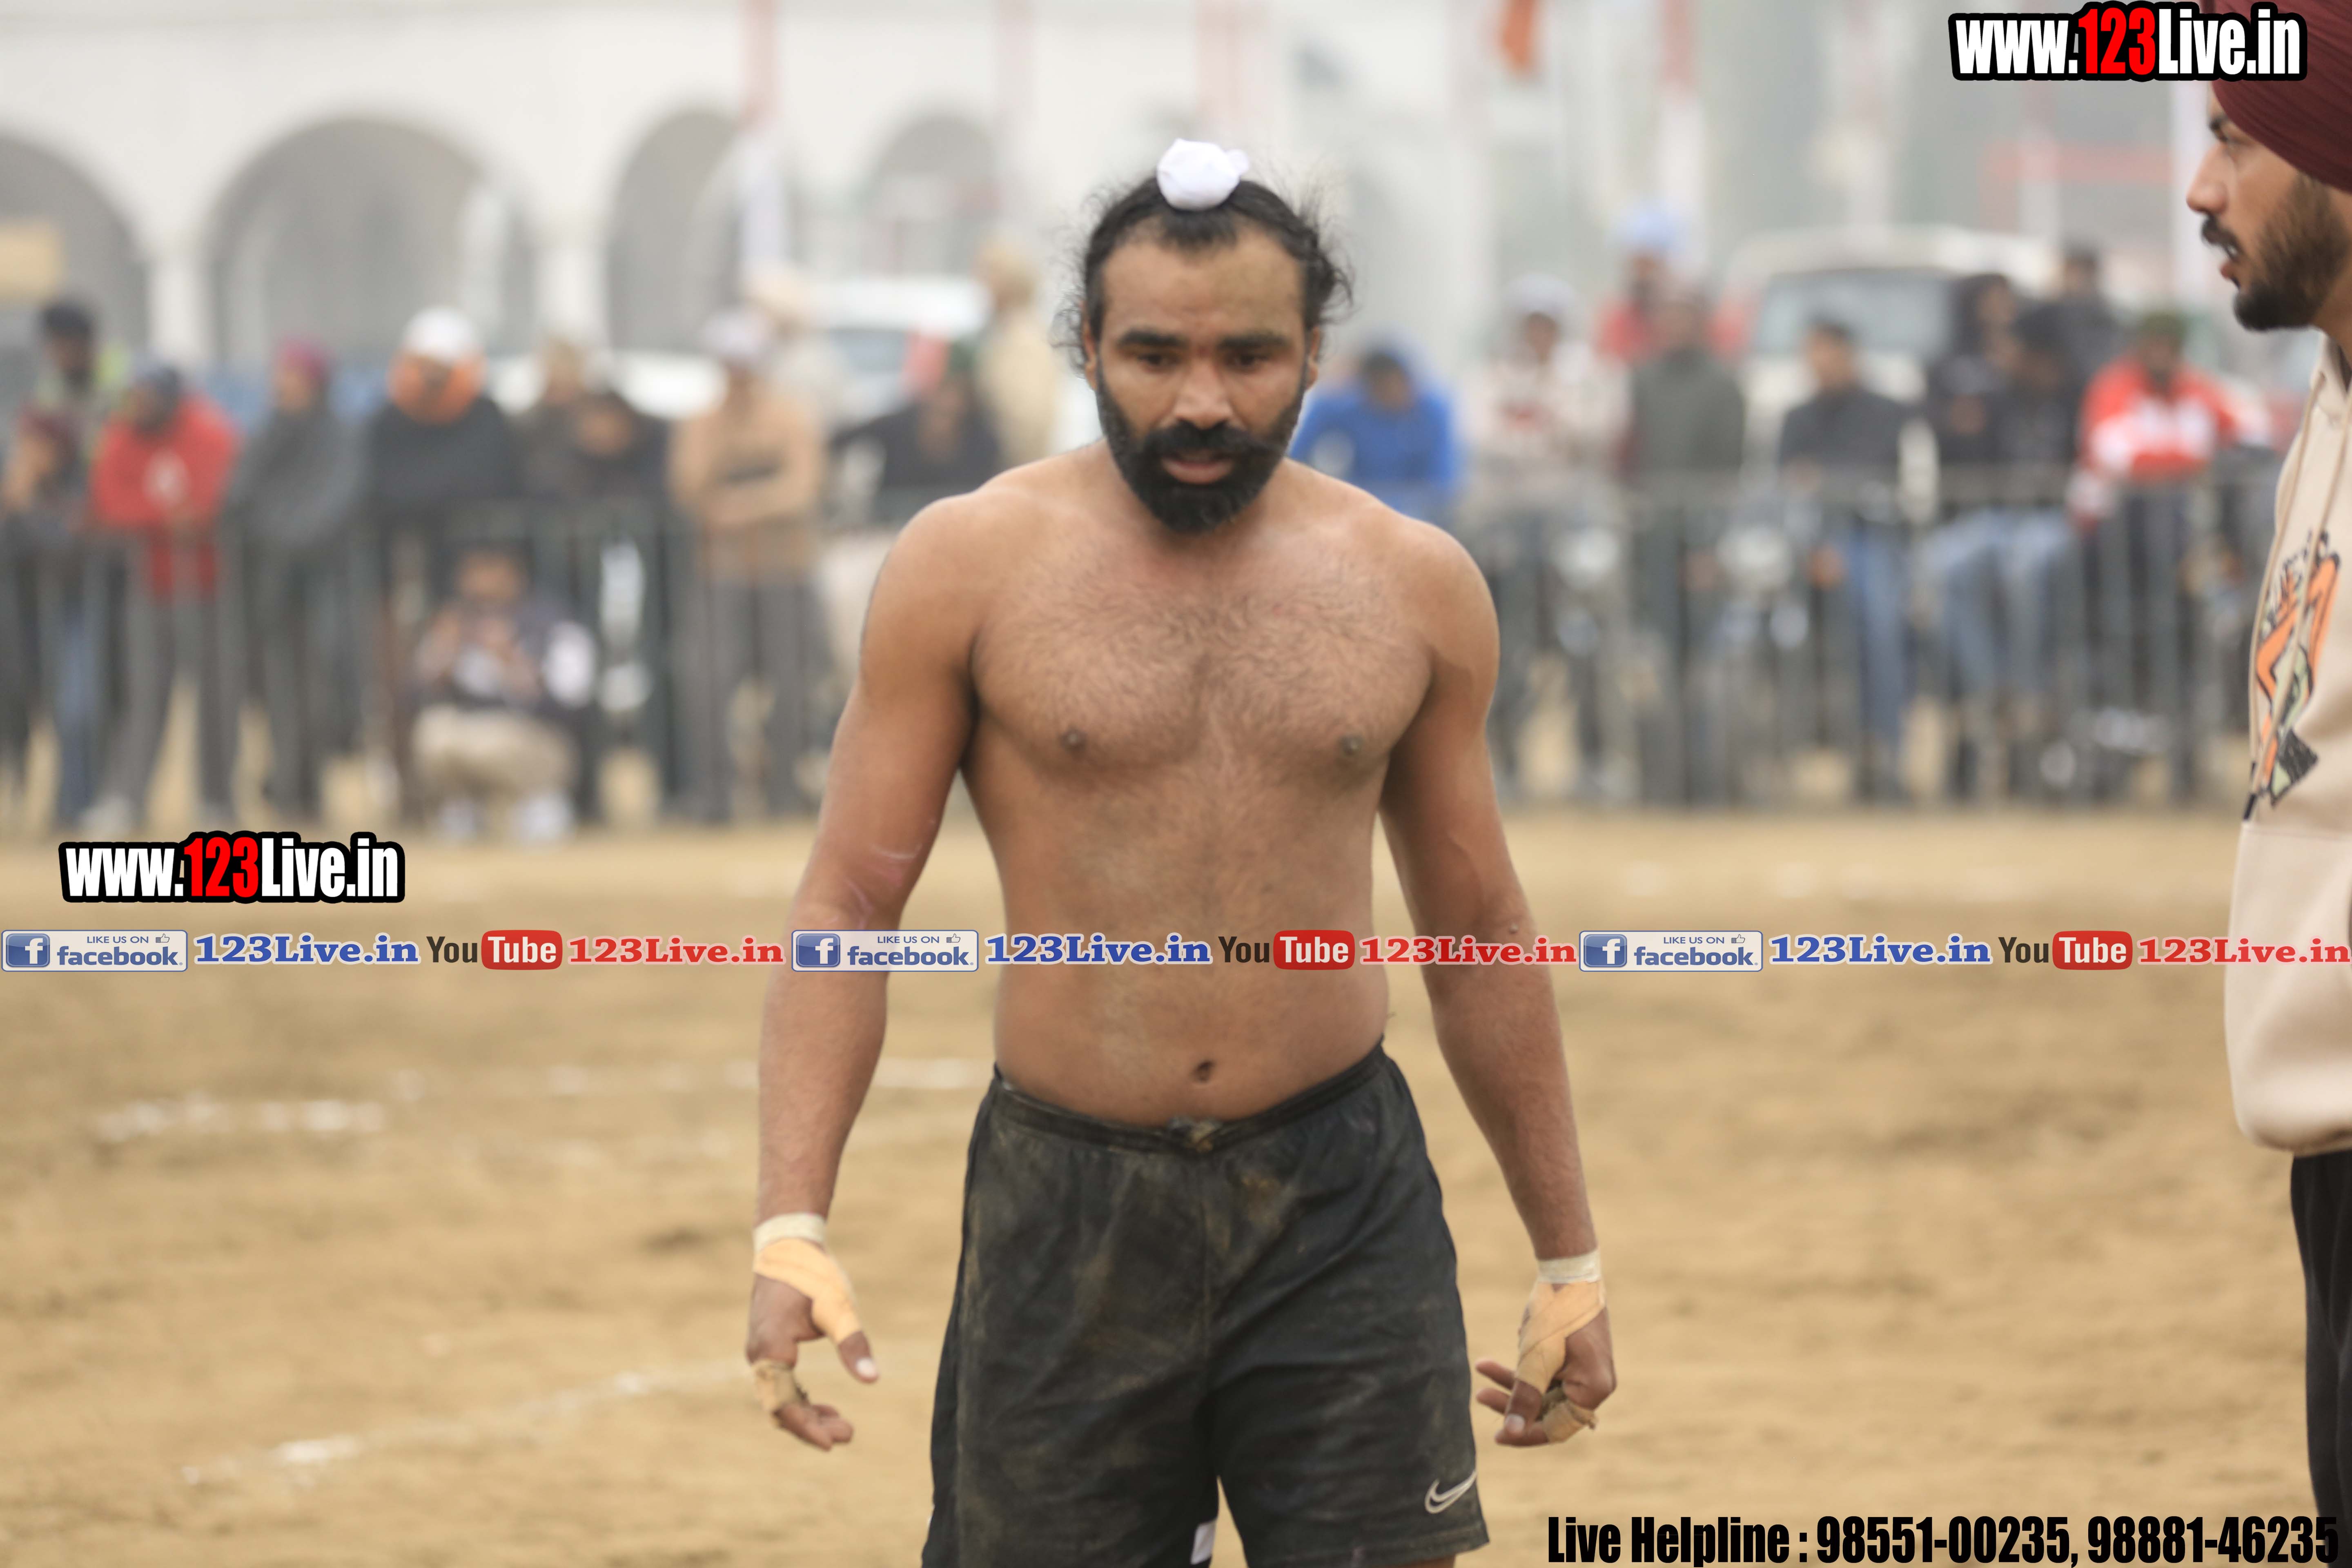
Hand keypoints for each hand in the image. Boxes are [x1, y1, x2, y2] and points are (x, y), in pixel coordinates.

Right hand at [745, 1272, 878, 1450]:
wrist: (788, 1245)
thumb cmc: (813, 1275)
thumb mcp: (839, 1308)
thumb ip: (853, 1345)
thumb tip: (873, 1379)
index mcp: (771, 1349)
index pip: (785, 1404)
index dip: (807, 1428)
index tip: (833, 1443)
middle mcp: (759, 1355)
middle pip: (780, 1407)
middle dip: (812, 1425)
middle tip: (848, 1434)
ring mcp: (760, 1352)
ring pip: (779, 1398)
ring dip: (807, 1415)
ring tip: (842, 1425)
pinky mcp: (768, 1348)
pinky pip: (779, 1385)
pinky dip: (800, 1399)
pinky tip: (823, 1407)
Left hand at [1475, 1305, 1614, 1447]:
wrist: (1568, 1269)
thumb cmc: (1556, 1313)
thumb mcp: (1536, 1357)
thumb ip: (1524, 1397)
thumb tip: (1510, 1432)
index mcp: (1594, 1390)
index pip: (1556, 1426)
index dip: (1525, 1433)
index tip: (1497, 1436)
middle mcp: (1594, 1385)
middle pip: (1548, 1409)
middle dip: (1512, 1400)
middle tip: (1479, 1394)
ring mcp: (1585, 1370)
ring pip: (1543, 1390)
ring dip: (1512, 1380)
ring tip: (1481, 1364)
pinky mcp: (1574, 1357)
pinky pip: (1546, 1373)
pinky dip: (1523, 1366)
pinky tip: (1513, 1341)